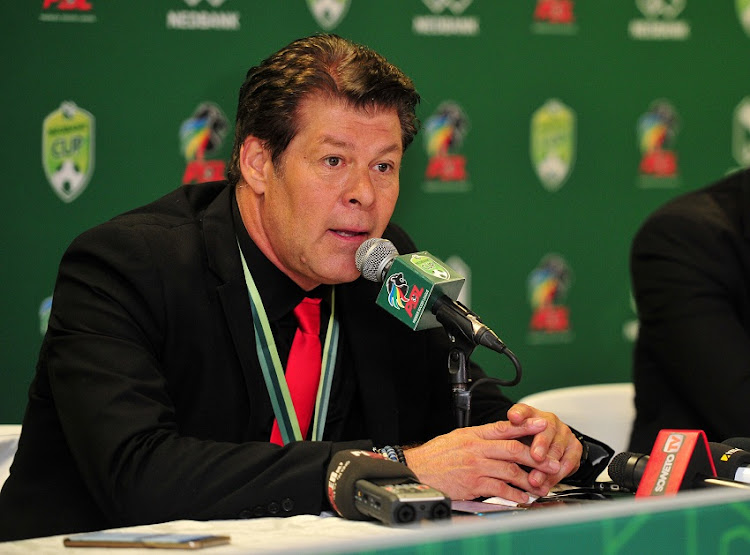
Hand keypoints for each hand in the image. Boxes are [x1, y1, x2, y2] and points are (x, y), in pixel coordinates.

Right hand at [402, 418, 564, 503]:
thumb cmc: (436, 455)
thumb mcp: (457, 437)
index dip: (526, 426)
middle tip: (553, 463)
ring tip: (541, 485)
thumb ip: (479, 437)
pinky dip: (514, 494)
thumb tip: (500, 436)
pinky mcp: (472, 484)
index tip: (542, 425)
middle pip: (513, 449)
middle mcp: (476, 448)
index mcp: (474, 434)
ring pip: (510, 470)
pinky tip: (522, 497)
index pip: (504, 427)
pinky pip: (499, 489)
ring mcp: (475, 466)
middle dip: (537, 456)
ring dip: (529, 479)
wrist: (416, 470)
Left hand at [507, 403, 581, 491]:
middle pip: (546, 430)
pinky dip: (556, 476)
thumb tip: (496, 439)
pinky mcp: (574, 448)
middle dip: (541, 445)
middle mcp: (548, 421)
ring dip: (546, 467)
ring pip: (557, 449)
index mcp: (530, 414)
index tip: (513, 418)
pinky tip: (546, 484)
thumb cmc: (526, 441)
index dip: (519, 413)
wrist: (546, 447)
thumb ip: (505, 435)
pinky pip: (568, 463)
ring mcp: (563, 433)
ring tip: (535, 479)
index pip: (523, 410)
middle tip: (535, 457)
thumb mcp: (513, 437)